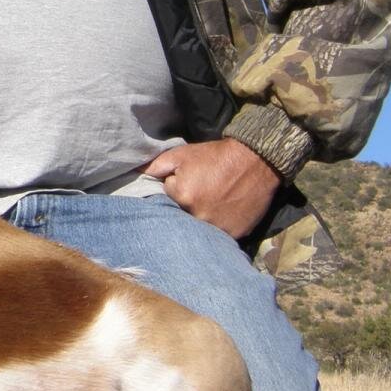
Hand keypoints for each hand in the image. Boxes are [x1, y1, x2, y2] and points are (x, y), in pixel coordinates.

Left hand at [141, 139, 279, 238]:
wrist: (255, 160)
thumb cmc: (215, 156)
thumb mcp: (181, 155)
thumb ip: (155, 166)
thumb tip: (135, 174)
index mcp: (182, 196)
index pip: (167, 200)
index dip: (175, 191)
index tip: (188, 184)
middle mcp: (198, 216)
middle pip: (182, 218)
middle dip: (186, 209)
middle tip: (201, 195)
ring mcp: (218, 227)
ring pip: (200, 230)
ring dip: (202, 220)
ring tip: (213, 205)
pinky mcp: (235, 234)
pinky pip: (220, 236)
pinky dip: (220, 227)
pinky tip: (225, 213)